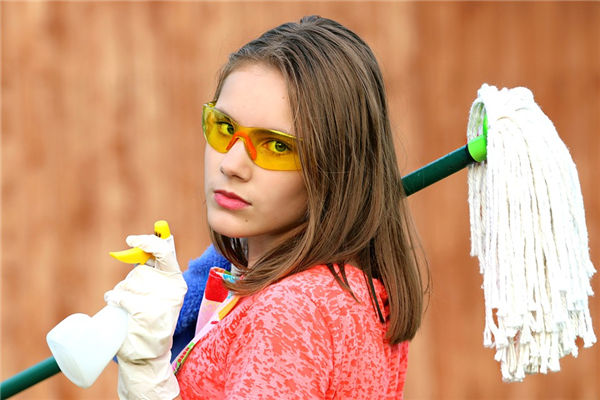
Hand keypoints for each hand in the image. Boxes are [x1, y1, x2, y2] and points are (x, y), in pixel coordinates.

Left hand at [105, 234, 186, 399]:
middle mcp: (172, 290)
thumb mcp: (158, 294)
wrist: (147, 355)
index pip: (165, 252)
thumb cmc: (149, 319)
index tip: (131, 240)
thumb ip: (152, 272)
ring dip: (120, 292)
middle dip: (129, 282)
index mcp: (176, 282)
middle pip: (139, 272)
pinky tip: (117, 306)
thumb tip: (136, 245)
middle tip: (131, 296)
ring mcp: (160, 303)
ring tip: (125, 307)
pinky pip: (122, 297)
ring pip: (128, 284)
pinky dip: (115, 299)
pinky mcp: (145, 314)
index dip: (147, 242)